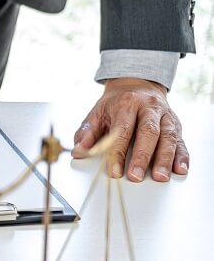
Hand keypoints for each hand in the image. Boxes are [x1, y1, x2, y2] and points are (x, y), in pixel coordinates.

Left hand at [73, 78, 188, 181]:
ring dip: (165, 158)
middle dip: (142, 156)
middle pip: (148, 132)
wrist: (137, 84)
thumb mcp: (97, 113)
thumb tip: (78, 151)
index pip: (123, 130)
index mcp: (127, 103)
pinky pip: (181, 141)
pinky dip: (181, 156)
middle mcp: (149, 108)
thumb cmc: (115, 104)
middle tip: (136, 176)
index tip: (113, 170)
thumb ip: (86, 132)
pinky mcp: (176, 125)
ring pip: (168, 137)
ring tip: (160, 176)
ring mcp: (165, 116)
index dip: (117, 152)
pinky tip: (179, 169)